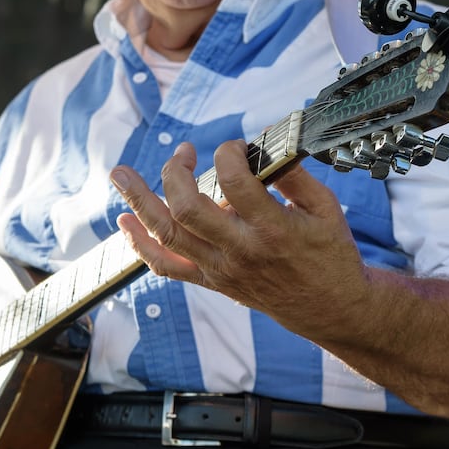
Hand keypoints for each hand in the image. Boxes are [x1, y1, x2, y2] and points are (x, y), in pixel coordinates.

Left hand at [109, 141, 369, 342]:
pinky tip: (124, 221)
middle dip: (175, 172)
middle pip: (187, 209)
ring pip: (167, 235)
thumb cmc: (330, 254)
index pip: (235, 183)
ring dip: (139, 202)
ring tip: (119, 174)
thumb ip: (294, 175)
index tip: (235, 147)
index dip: (228, 154)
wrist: (328, 307)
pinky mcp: (212, 281)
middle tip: (184, 152)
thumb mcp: (326, 208)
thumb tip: (264, 141)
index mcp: (272, 229)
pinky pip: (167, 266)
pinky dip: (140, 245)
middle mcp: (240, 251)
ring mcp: (221, 269)